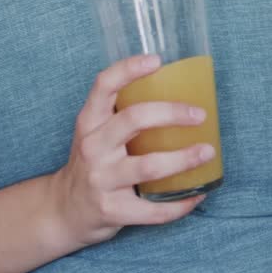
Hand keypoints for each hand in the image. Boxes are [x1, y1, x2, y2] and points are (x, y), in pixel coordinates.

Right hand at [48, 55, 214, 246]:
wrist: (63, 211)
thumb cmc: (94, 163)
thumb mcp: (97, 133)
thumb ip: (125, 114)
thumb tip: (184, 93)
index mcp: (89, 122)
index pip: (103, 86)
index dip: (128, 69)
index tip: (157, 60)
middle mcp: (92, 148)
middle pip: (133, 120)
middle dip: (172, 114)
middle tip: (200, 115)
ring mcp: (100, 180)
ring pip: (149, 166)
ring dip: (184, 159)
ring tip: (207, 152)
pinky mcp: (111, 211)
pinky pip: (153, 209)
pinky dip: (181, 203)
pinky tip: (197, 193)